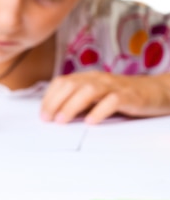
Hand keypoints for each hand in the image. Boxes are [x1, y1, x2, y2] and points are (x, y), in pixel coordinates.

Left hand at [40, 71, 169, 124]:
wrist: (156, 92)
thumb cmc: (122, 97)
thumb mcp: (97, 98)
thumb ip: (80, 103)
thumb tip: (56, 116)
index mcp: (88, 78)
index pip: (62, 82)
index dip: (49, 97)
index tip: (42, 115)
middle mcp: (98, 79)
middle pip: (71, 85)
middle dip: (55, 102)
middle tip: (48, 119)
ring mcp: (113, 86)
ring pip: (88, 90)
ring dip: (72, 105)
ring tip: (62, 120)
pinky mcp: (129, 96)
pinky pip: (112, 101)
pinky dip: (99, 111)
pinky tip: (91, 122)